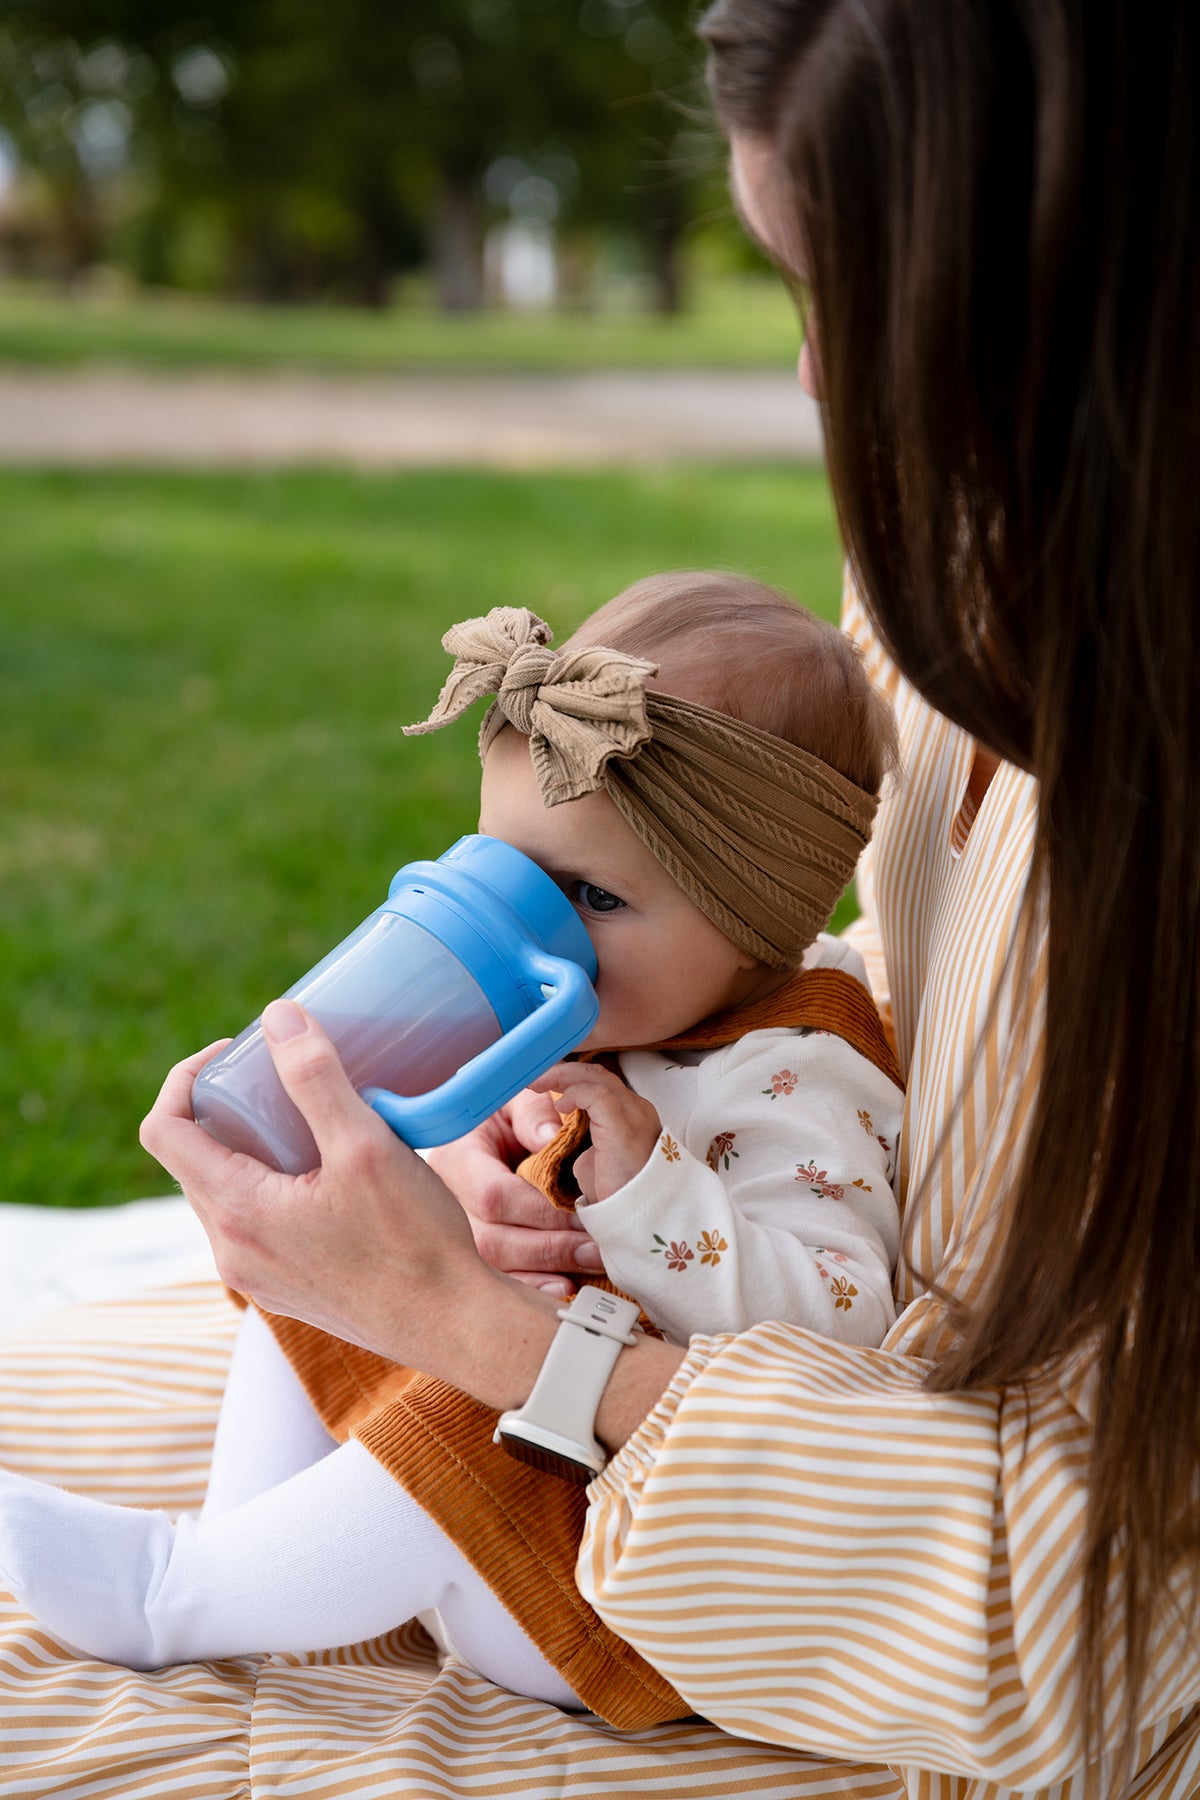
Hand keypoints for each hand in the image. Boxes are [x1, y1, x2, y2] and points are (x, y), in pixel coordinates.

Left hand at [140, 1001, 558, 1405]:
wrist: (454, 1325)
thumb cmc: (412, 1240)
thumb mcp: (364, 1145)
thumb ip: (316, 1078)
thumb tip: (276, 1017)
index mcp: (236, 1213)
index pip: (164, 1131)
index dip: (185, 1078)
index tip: (235, 1052)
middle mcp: (232, 1252)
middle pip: (192, 1161)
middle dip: (223, 1109)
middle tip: (278, 1076)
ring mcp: (257, 1278)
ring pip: (225, 1194)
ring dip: (248, 1149)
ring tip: (305, 1120)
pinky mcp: (286, 1290)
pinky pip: (255, 1226)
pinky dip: (271, 1186)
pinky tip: (326, 1174)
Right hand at [426, 1090, 606, 1296]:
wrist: (490, 1133)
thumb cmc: (508, 1114)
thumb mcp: (518, 1099)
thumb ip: (534, 1112)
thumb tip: (550, 1137)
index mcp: (457, 1157)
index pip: (494, 1195)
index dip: (539, 1211)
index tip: (582, 1212)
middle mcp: (447, 1200)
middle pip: (492, 1240)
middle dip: (548, 1248)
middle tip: (595, 1249)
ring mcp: (455, 1230)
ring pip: (495, 1266)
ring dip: (546, 1271)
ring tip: (589, 1264)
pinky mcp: (473, 1250)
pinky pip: (499, 1278)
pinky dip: (532, 1285)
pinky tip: (563, 1287)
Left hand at [530, 1061, 660, 1203]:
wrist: (637, 1219)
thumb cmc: (617, 1197)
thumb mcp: (592, 1164)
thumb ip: (582, 1146)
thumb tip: (564, 1139)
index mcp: (630, 1115)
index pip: (600, 1082)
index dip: (570, 1077)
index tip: (541, 1081)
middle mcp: (636, 1109)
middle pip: (597, 1074)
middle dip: (562, 1071)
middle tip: (533, 1077)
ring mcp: (633, 1116)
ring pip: (597, 1077)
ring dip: (563, 1077)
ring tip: (537, 1083)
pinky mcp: (623, 1128)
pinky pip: (598, 1096)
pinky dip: (575, 1093)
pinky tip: (559, 1105)